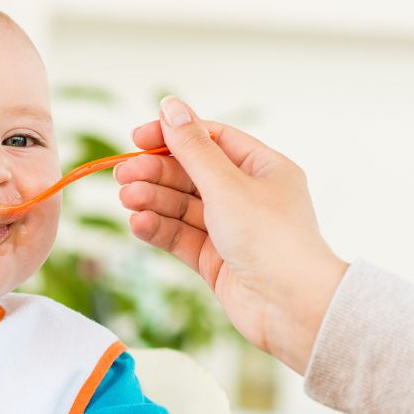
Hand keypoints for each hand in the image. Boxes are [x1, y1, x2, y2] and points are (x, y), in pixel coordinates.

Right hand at [115, 96, 347, 374]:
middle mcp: (247, 197)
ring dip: (153, 201)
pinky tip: (138, 224)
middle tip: (122, 176)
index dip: (173, 136)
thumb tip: (170, 105)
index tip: (137, 138)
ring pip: (182, 208)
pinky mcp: (216, 261)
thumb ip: (192, 148)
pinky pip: (181, 237)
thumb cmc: (271, 239)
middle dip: (155, 174)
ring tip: (127, 200)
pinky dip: (159, 229)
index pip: (211, 141)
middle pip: (191, 175)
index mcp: (263, 169)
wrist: (292, 308)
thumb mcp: (226, 185)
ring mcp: (231, 230)